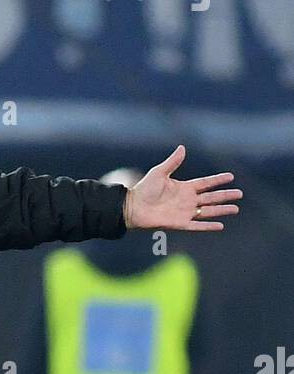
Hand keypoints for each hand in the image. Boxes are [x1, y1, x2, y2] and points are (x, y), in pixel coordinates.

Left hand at [124, 145, 241, 231]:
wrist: (133, 207)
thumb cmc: (144, 189)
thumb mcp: (159, 172)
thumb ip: (173, 162)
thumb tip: (182, 147)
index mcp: (184, 187)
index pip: (206, 183)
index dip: (218, 180)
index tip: (231, 177)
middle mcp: (187, 200)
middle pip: (211, 197)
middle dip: (226, 196)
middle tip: (240, 194)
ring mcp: (185, 212)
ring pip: (208, 211)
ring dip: (222, 210)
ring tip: (236, 209)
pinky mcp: (180, 223)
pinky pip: (197, 225)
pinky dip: (208, 226)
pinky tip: (220, 226)